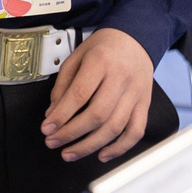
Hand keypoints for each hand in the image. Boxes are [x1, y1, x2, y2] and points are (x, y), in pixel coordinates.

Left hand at [42, 27, 153, 162]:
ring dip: (90, 145)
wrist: (135, 38)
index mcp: (101, 61)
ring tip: (70, 153)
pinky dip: (119, 148)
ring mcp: (135, 93)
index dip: (61, 115)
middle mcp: (121, 78)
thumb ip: (63, 85)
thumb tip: (52, 114)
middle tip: (53, 142)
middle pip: (97, 114)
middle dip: (71, 133)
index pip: (80, 94)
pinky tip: (101, 154)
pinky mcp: (144, 104)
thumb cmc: (104, 47)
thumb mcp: (77, 56)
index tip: (47, 128)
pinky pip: (135, 131)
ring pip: (115, 127)